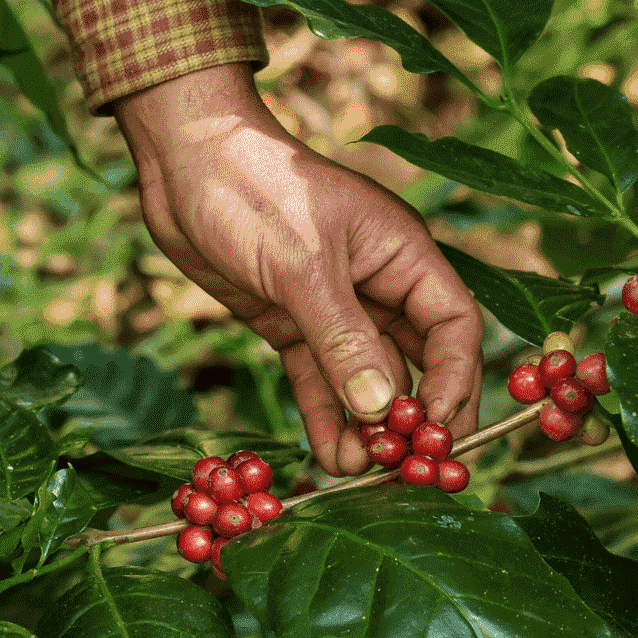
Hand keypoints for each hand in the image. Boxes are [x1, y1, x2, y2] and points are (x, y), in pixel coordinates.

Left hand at [114, 64, 482, 476]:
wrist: (182, 163)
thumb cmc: (253, 189)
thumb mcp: (302, 264)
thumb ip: (344, 337)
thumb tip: (385, 409)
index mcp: (402, 254)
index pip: (453, 326)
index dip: (455, 381)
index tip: (437, 431)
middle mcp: (377, 284)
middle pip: (418, 361)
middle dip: (415, 416)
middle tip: (409, 468)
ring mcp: (333, 307)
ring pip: (366, 379)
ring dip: (367, 427)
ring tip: (360, 473)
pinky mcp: (290, 323)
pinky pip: (320, 379)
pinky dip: (326, 416)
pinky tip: (329, 456)